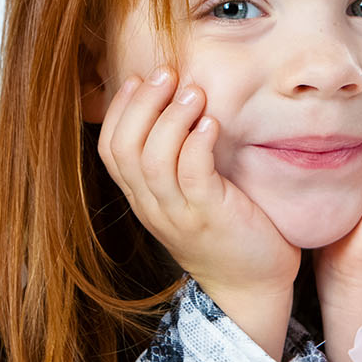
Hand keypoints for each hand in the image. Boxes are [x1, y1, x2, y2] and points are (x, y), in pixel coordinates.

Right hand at [96, 67, 299, 359]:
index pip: (110, 149)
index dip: (121, 110)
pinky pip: (192, 176)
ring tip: (194, 93)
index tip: (141, 79)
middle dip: (142, 104)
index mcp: (144, 199)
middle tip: (168, 74)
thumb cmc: (228, 232)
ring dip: (171, 119)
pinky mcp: (211, 218)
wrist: (252, 287)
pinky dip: (196, 144)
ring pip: (153, 161)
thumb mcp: (191, 195)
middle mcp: (153, 207)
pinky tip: (211, 125)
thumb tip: (178, 104)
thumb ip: (178, 159)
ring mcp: (179, 215)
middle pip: (125, 149)